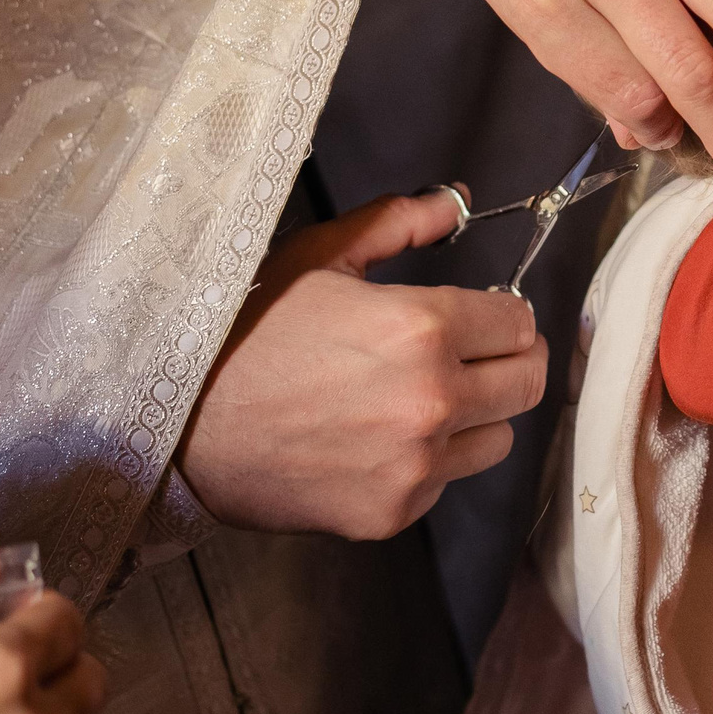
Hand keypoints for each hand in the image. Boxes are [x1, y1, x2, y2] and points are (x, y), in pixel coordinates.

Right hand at [177, 191, 547, 538]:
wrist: (184, 427)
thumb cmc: (250, 331)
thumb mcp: (320, 255)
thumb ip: (401, 221)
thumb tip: (459, 200)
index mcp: (423, 328)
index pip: (520, 322)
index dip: (505, 312)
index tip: (484, 315)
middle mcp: (432, 400)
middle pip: (528, 382)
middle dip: (511, 359)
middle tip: (481, 353)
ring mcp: (415, 464)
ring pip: (499, 438)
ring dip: (478, 415)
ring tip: (428, 397)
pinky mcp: (394, 513)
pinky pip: (448, 482)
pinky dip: (432, 460)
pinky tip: (384, 437)